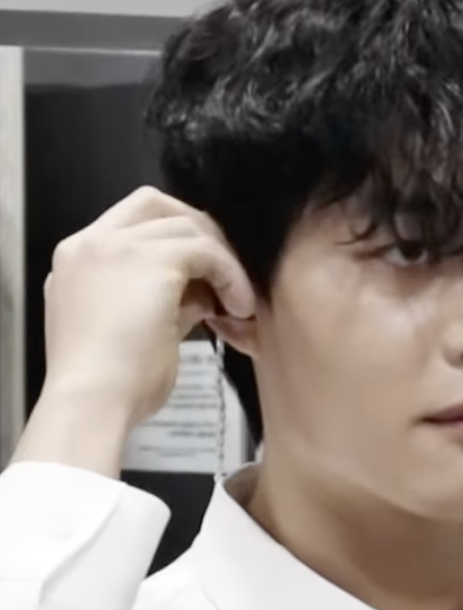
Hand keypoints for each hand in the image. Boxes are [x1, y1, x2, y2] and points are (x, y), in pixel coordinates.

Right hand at [39, 187, 253, 429]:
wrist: (91, 404)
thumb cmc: (111, 387)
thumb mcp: (139, 334)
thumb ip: (166, 305)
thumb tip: (200, 295)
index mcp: (77, 261)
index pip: (130, 223)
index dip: (172, 241)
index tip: (200, 276)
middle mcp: (89, 243)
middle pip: (155, 205)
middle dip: (198, 233)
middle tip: (225, 274)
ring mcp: (114, 245)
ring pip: (185, 224)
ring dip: (220, 258)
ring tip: (237, 301)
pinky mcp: (148, 258)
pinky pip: (205, 249)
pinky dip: (230, 274)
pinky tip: (239, 307)